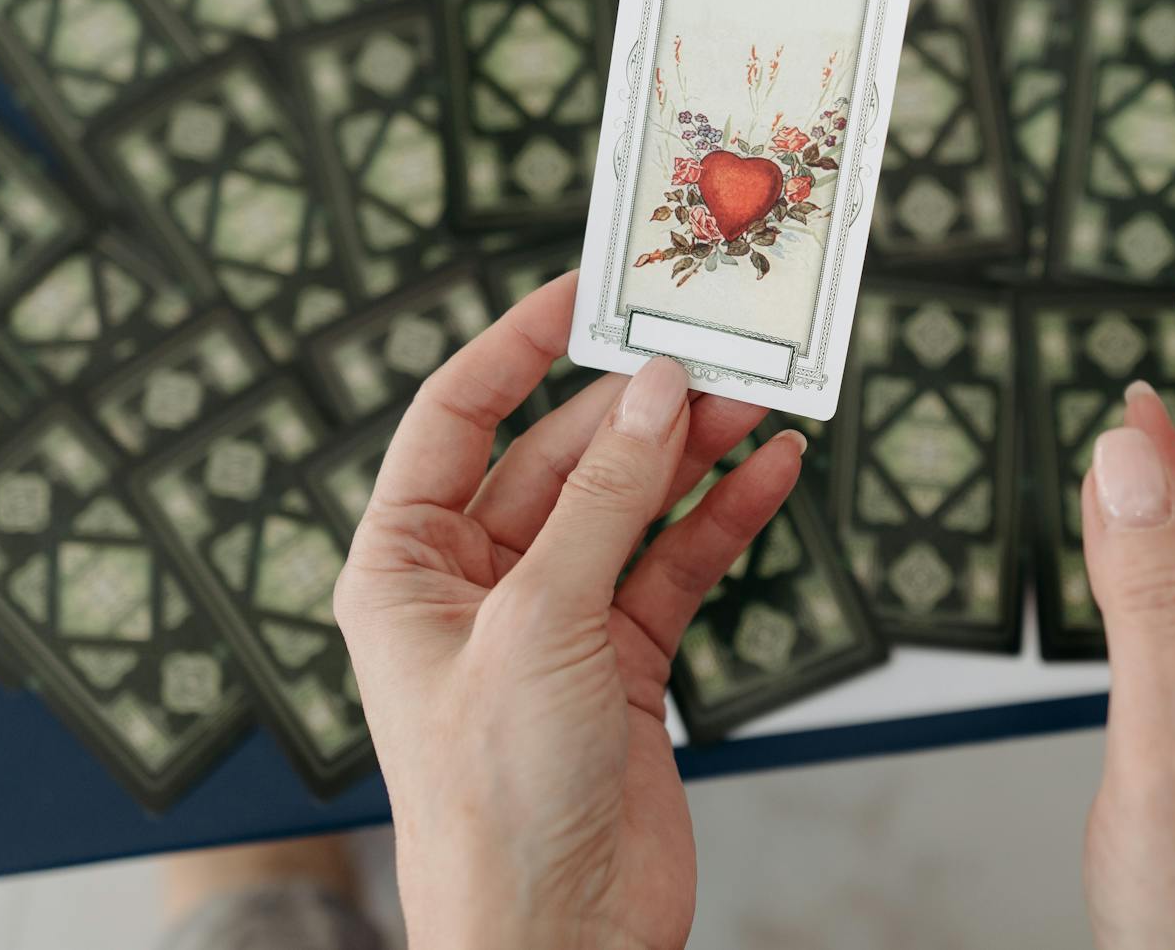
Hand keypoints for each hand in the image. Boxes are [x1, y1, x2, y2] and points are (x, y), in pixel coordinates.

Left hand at [334, 273, 803, 949]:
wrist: (558, 939)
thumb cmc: (493, 799)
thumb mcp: (542, 622)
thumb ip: (607, 498)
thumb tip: (654, 391)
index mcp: (405, 563)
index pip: (457, 416)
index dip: (518, 344)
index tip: (586, 290)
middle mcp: (475, 581)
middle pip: (561, 455)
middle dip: (634, 405)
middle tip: (709, 351)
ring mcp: (554, 619)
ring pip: (629, 505)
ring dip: (690, 454)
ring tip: (756, 401)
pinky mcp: (622, 660)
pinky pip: (674, 564)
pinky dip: (722, 521)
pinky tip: (769, 476)